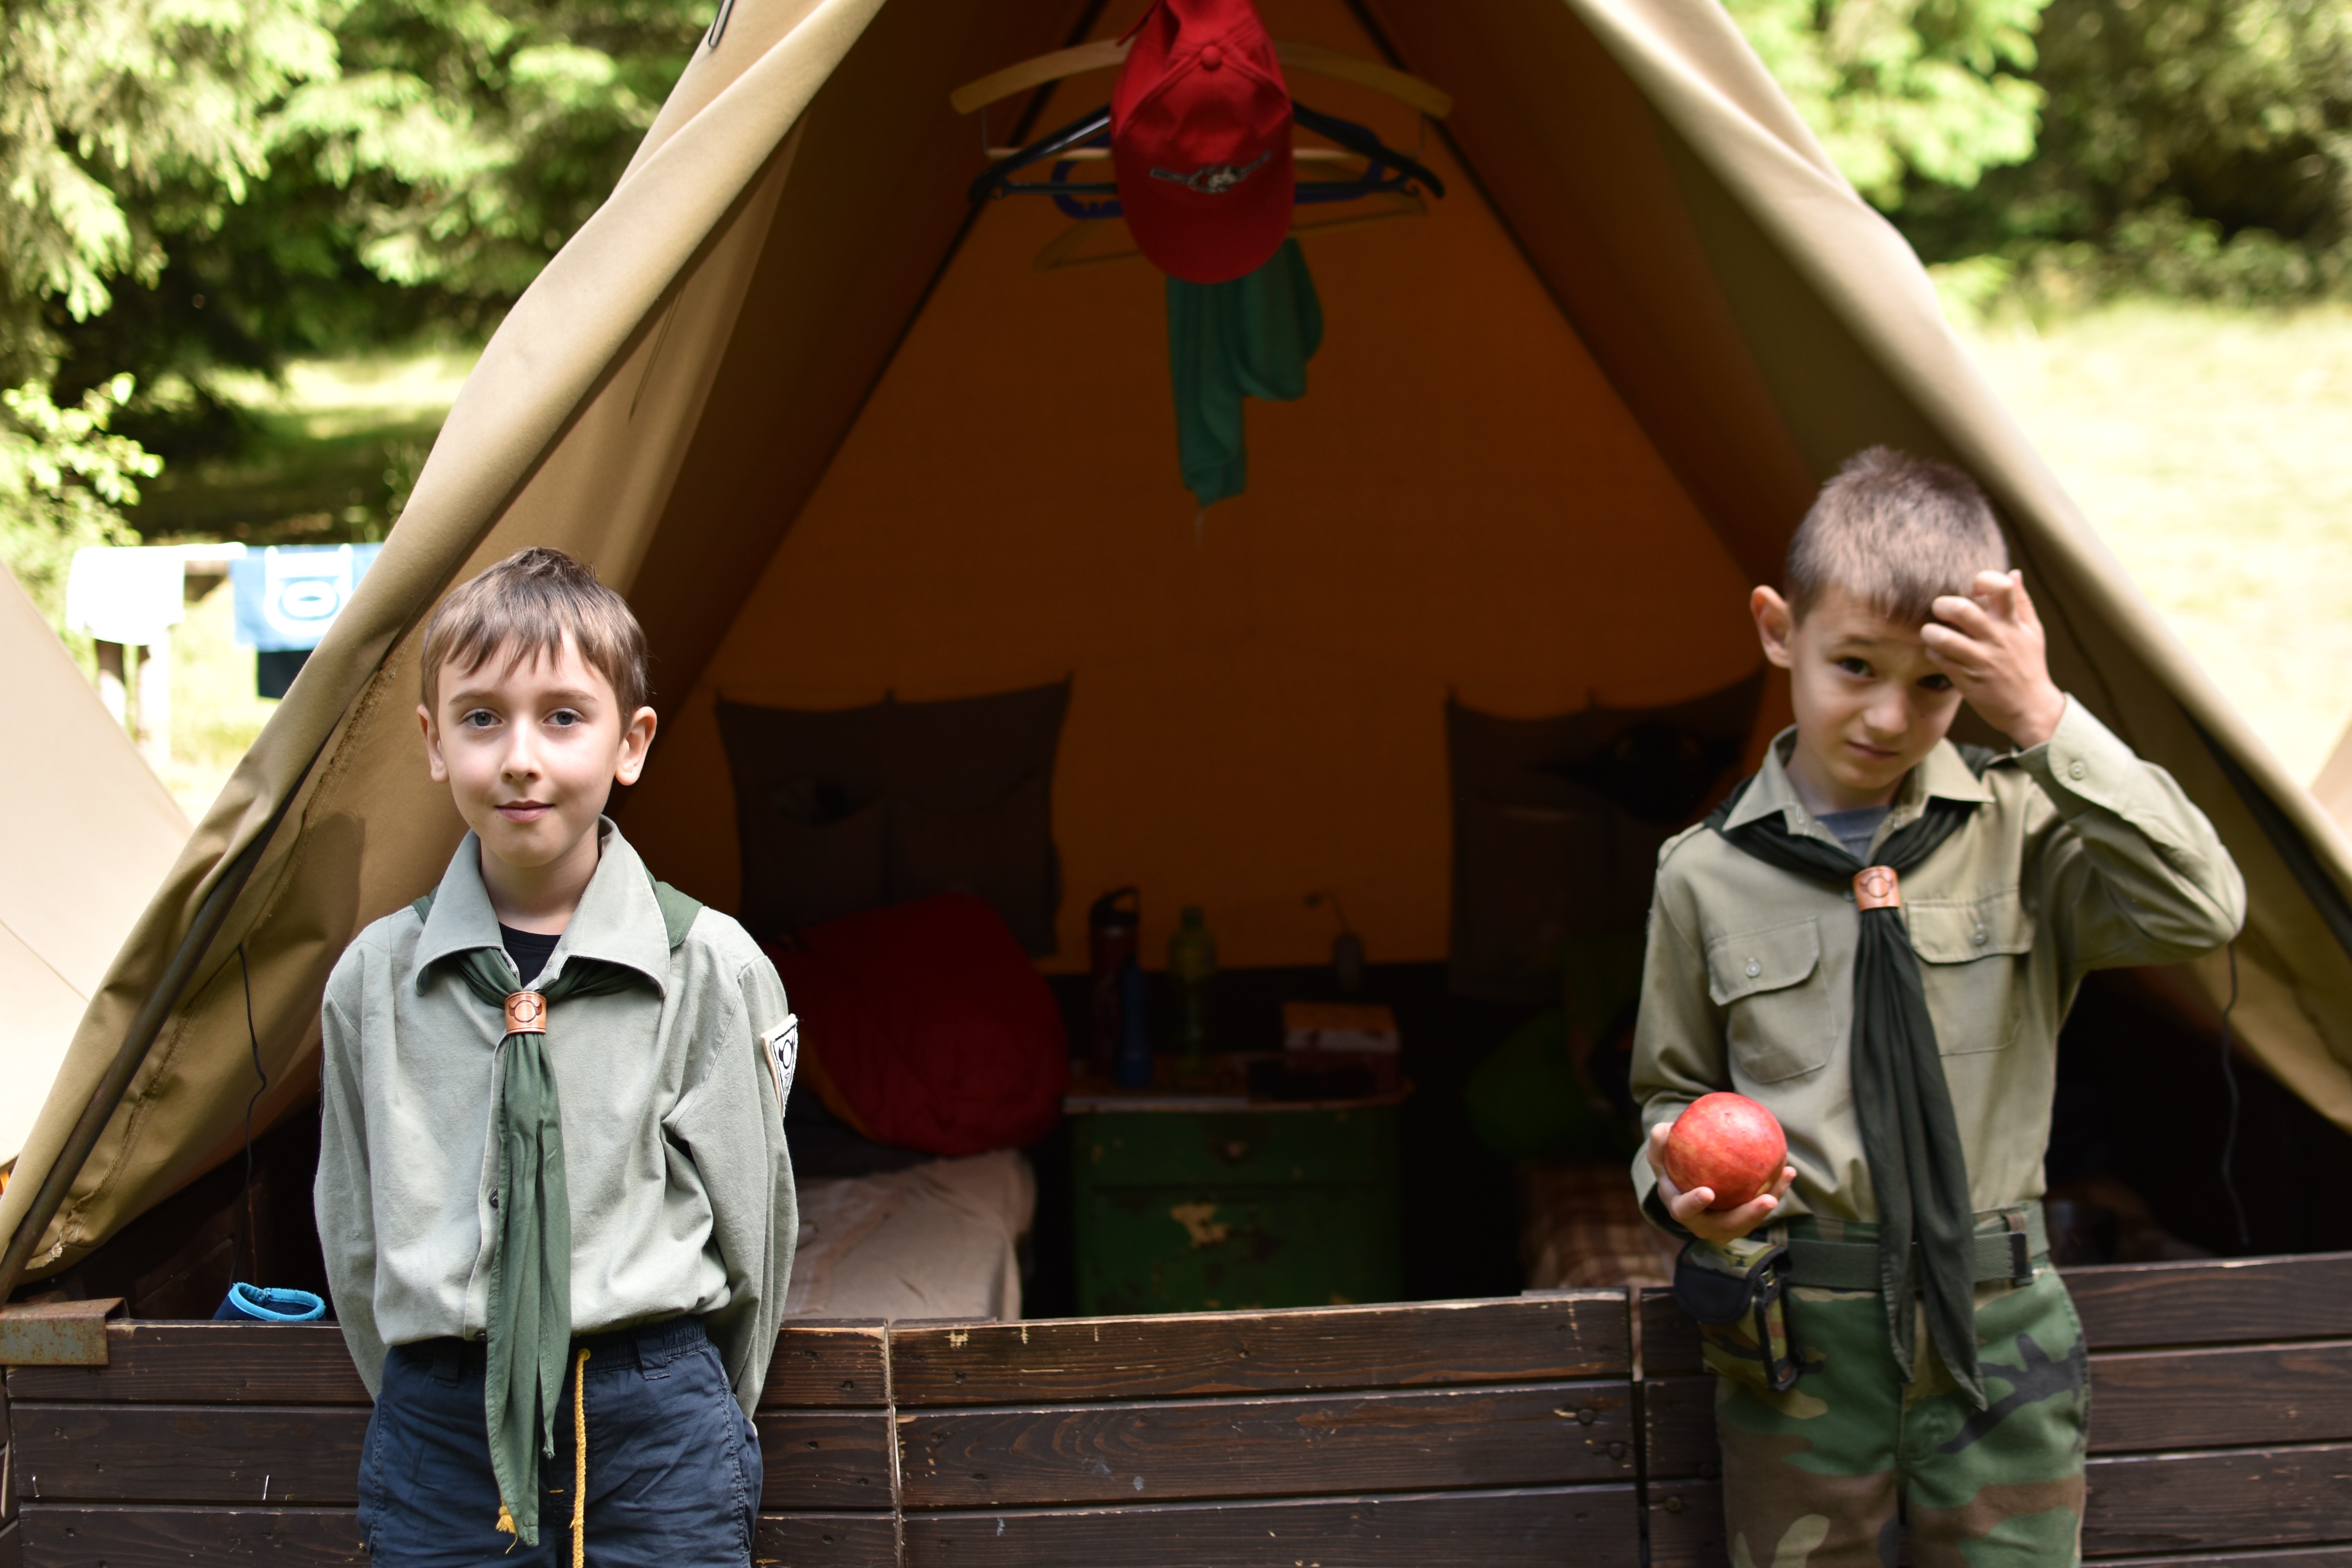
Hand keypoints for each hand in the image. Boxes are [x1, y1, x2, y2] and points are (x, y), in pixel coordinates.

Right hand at [1646, 1123, 1794, 1243]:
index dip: (1695, 1204)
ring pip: (1752, 1218)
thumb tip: (1666, 1128)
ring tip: (1786, 1174)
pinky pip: (1762, 1206)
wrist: (1688, 1187)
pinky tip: (1788, 1169)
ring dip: (1773, 1198)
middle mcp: (1706, 1225)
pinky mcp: (1745, 1220)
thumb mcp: (1659, 1155)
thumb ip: (1659, 1143)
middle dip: (1750, 1215)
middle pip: (1729, 1225)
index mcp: (1682, 1211)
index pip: (1685, 1211)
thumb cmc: (1672, 1168)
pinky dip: (1776, 1189)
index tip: (1708, 1191)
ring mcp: (1728, 1226)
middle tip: (1768, 1200)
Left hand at [1921, 570, 2066, 748]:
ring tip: (1932, 632)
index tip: (1973, 586)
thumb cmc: (2029, 667)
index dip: (1983, 579)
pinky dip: (1932, 652)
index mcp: (2013, 624)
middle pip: (1962, 609)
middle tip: (1939, 609)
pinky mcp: (1966, 679)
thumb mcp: (2033, 633)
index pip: (2001, 588)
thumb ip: (2022, 602)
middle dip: (1942, 604)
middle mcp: (1997, 639)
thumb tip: (2014, 572)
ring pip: (1944, 637)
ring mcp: (1980, 660)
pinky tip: (1937, 652)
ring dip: (1931, 631)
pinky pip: (1938, 658)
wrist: (2031, 710)